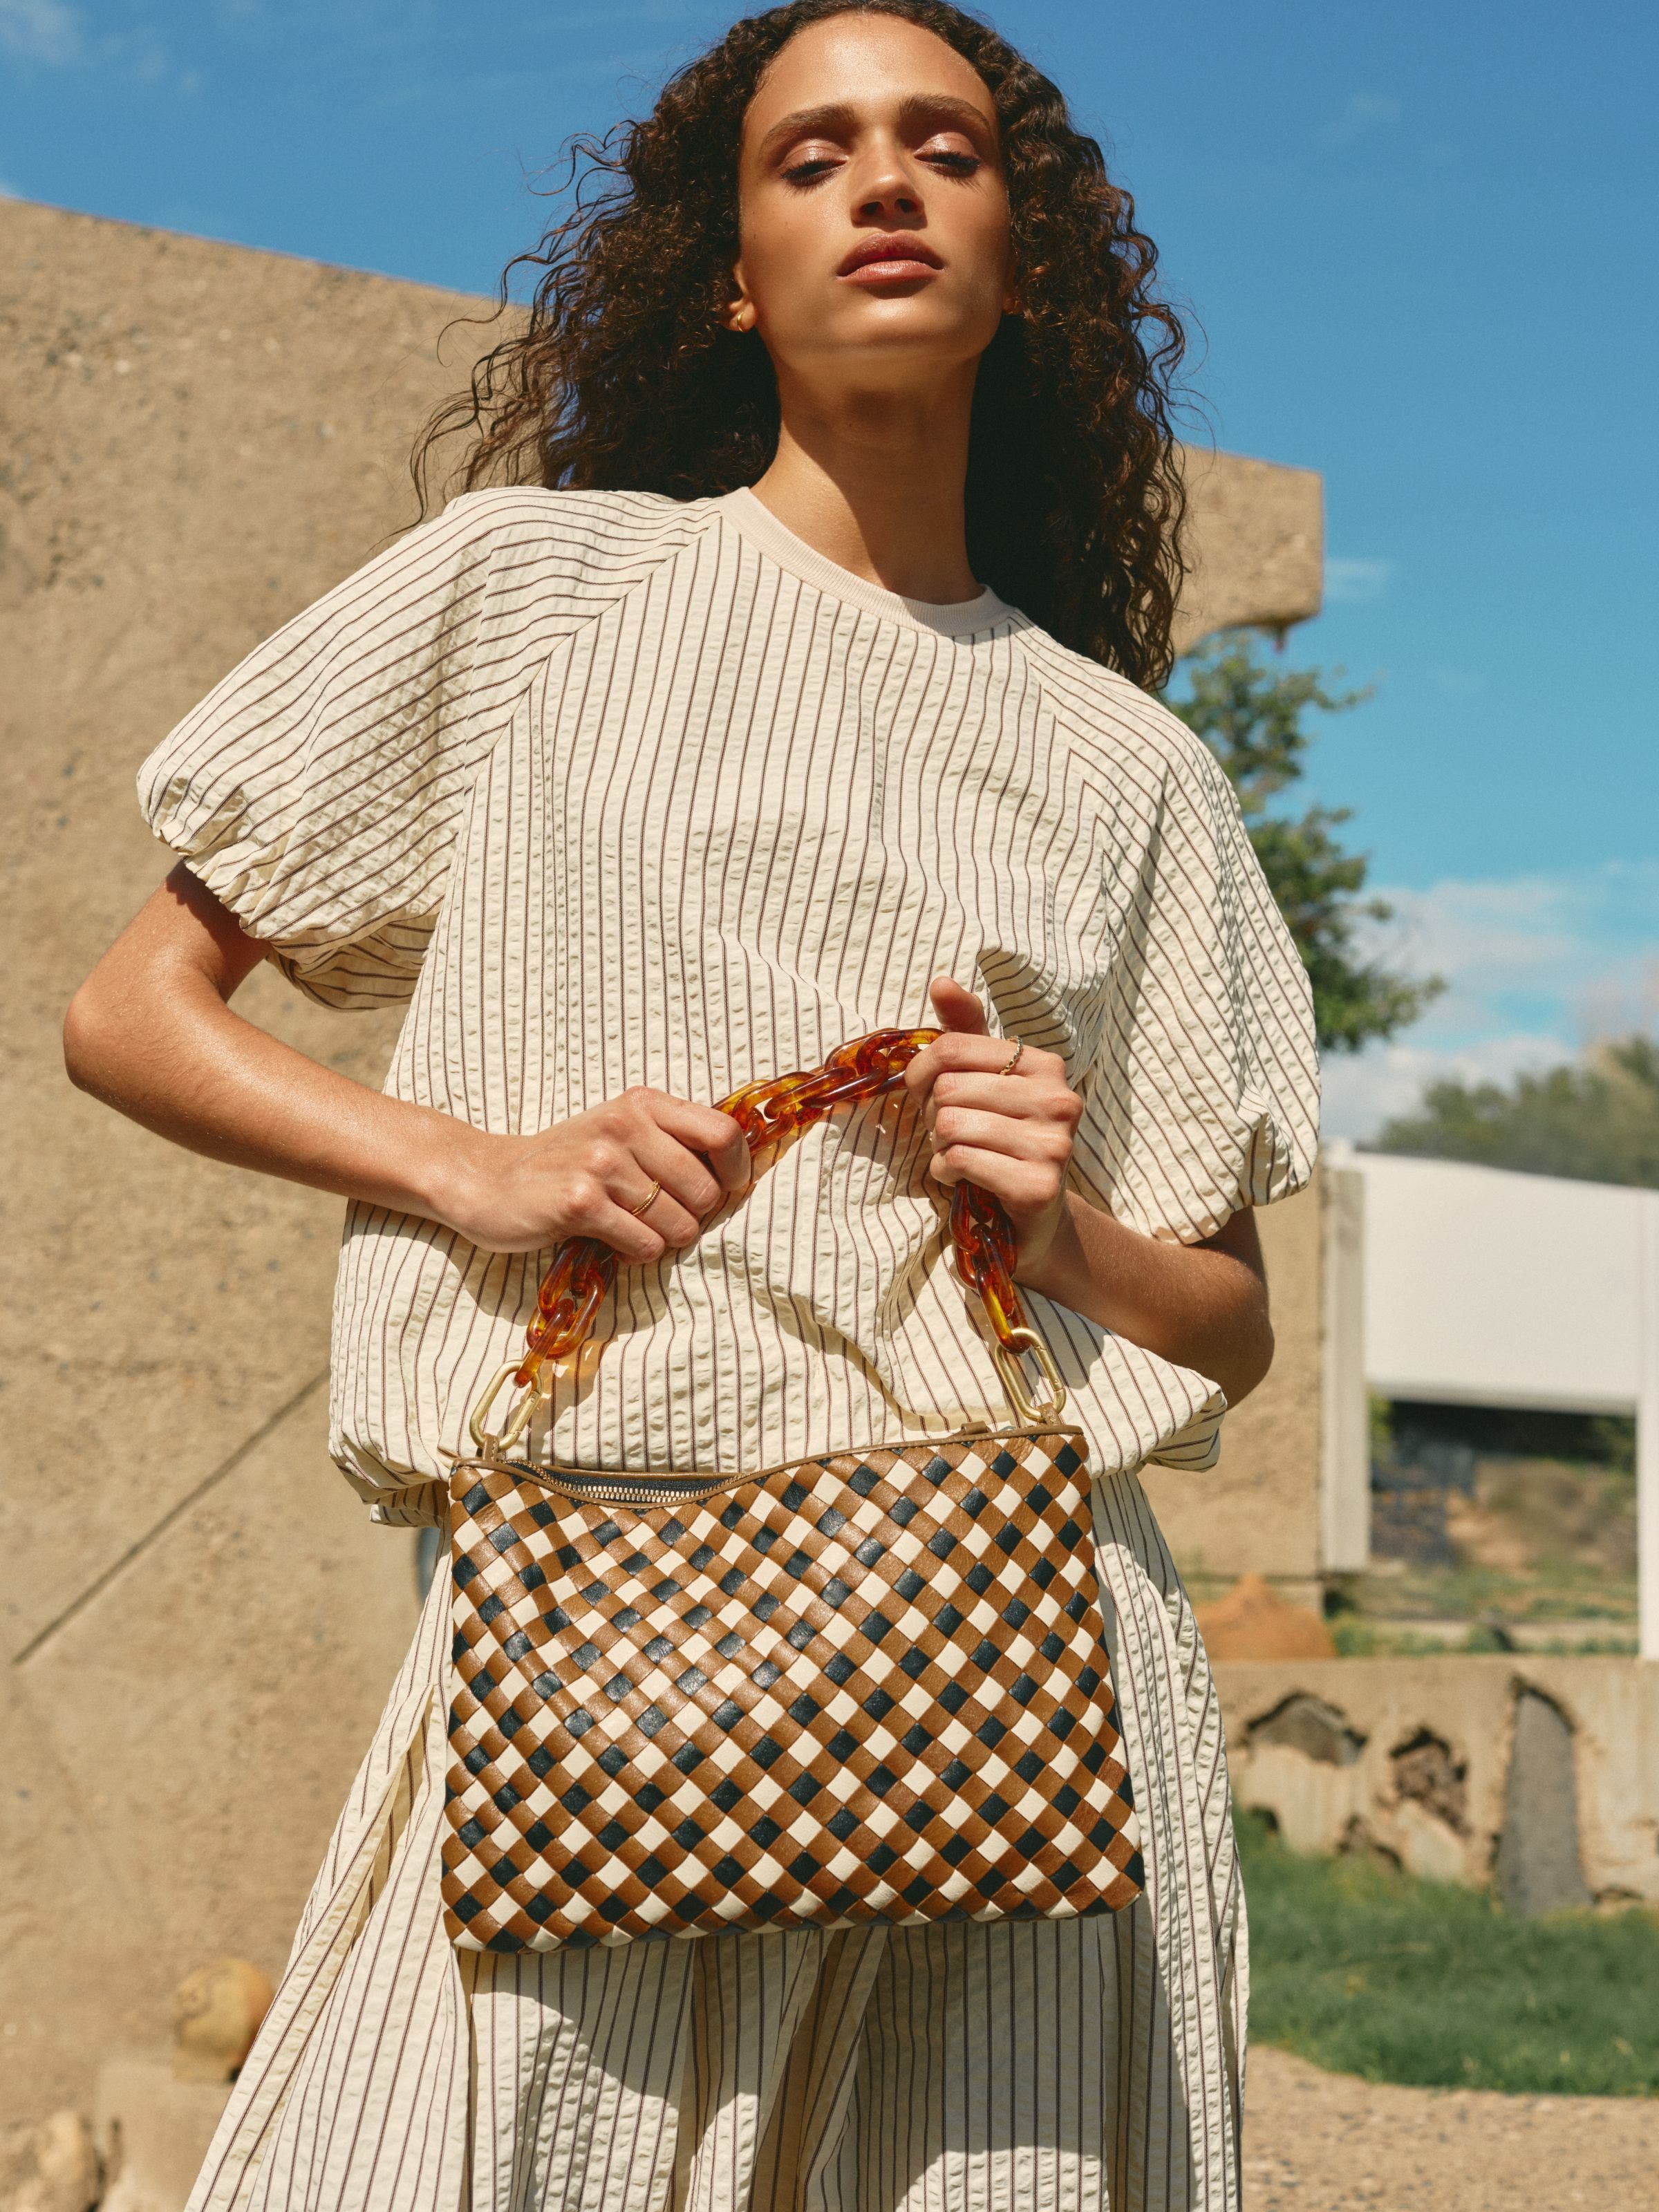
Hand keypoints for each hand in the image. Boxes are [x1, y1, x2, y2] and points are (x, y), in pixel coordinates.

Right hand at [432, 1088, 750, 1260]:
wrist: (487, 1180)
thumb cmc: (566, 1162)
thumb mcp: (619, 1132)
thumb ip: (672, 1141)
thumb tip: (740, 1172)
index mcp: (642, 1104)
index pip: (724, 1133)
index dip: (737, 1171)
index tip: (726, 1191)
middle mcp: (624, 1125)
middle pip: (706, 1190)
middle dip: (692, 1217)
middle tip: (660, 1219)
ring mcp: (601, 1163)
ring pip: (680, 1224)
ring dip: (663, 1239)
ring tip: (631, 1230)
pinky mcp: (580, 1203)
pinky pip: (646, 1244)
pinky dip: (637, 1255)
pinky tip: (613, 1243)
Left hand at [903, 976, 1083, 1279]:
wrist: (1031, 1216)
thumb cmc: (998, 1139)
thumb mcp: (982, 1081)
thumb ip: (964, 1033)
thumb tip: (942, 981)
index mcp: (1045, 1064)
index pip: (954, 1047)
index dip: (921, 1072)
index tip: (924, 1093)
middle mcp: (1058, 1098)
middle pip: (949, 1087)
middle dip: (933, 1115)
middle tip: (950, 1134)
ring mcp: (1054, 1143)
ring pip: (952, 1125)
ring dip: (939, 1145)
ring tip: (959, 1155)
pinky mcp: (1039, 1185)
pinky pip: (960, 1160)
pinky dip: (946, 1172)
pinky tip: (963, 1178)